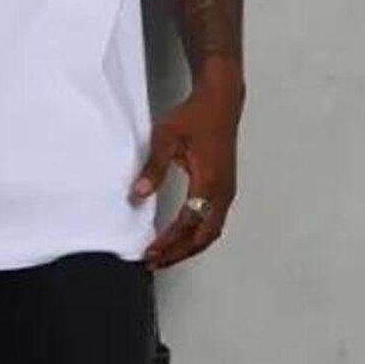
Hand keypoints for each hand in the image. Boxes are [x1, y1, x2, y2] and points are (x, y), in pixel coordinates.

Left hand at [129, 80, 240, 270]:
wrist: (220, 102)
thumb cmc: (194, 117)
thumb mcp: (165, 138)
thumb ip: (152, 167)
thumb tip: (137, 194)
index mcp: (210, 182)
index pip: (188, 222)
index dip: (169, 241)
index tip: (150, 251)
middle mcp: (223, 192)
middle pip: (204, 236)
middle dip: (179, 253)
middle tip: (154, 262)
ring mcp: (227, 191)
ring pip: (211, 231)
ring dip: (189, 247)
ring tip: (164, 255)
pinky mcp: (225, 188)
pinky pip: (213, 221)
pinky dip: (197, 235)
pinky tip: (180, 237)